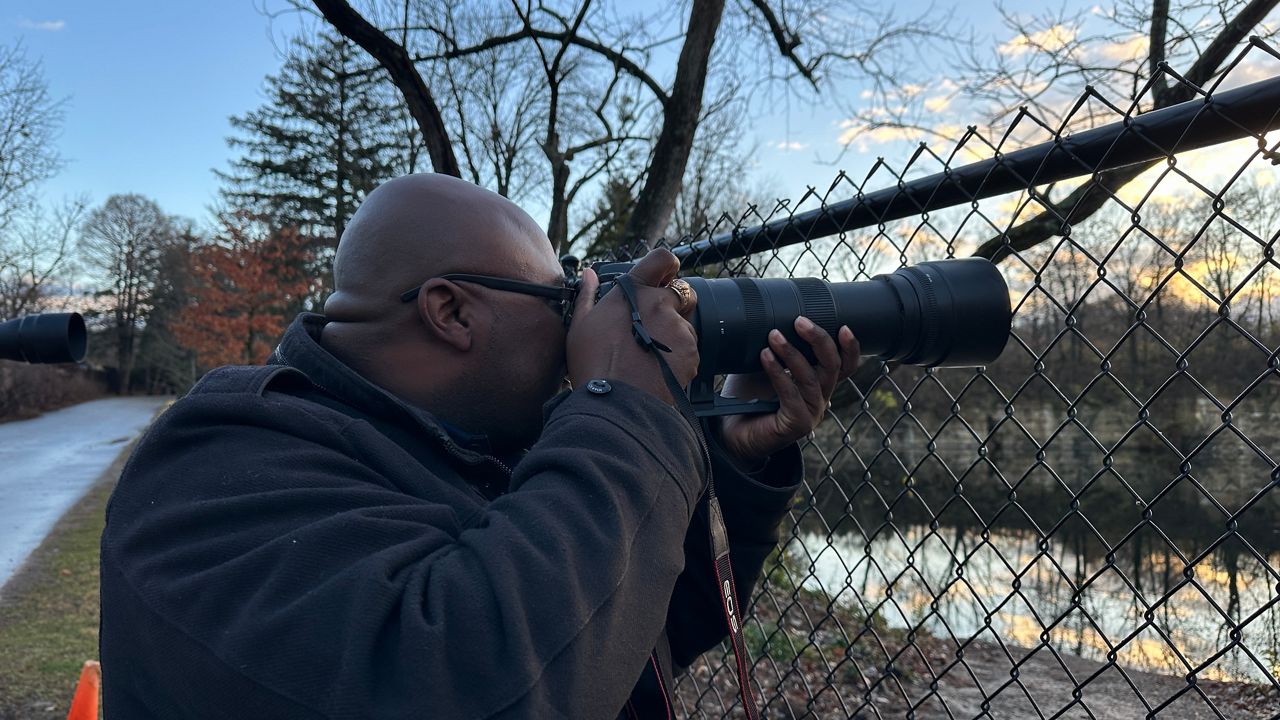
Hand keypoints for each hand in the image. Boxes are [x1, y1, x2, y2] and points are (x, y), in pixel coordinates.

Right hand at [565, 248, 698, 404]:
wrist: (614, 403)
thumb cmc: (592, 364)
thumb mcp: (580, 326)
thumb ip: (587, 295)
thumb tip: (589, 274)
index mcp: (634, 292)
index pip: (663, 259)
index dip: (667, 267)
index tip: (664, 277)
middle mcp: (661, 304)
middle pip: (683, 294)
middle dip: (675, 306)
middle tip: (653, 329)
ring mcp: (679, 328)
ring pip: (686, 326)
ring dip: (675, 336)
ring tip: (651, 357)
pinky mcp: (691, 352)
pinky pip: (690, 351)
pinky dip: (680, 359)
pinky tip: (659, 371)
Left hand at [716, 318, 859, 467]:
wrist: (729, 431)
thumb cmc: (747, 396)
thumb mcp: (764, 365)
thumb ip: (774, 347)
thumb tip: (769, 315)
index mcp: (819, 384)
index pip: (845, 366)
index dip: (850, 348)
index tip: (843, 326)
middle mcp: (820, 398)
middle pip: (833, 366)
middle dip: (819, 340)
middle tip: (800, 321)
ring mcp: (811, 413)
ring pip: (811, 378)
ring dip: (792, 353)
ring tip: (773, 335)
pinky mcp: (797, 424)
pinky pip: (791, 394)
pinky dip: (778, 372)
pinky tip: (765, 356)